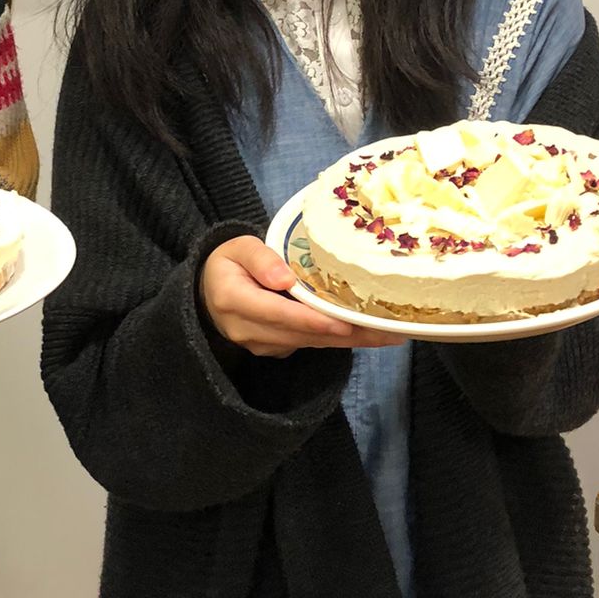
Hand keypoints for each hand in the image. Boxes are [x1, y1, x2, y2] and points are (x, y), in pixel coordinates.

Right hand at [200, 236, 411, 357]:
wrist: (209, 293)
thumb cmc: (228, 264)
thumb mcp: (237, 247)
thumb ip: (260, 259)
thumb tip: (285, 278)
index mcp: (234, 300)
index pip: (278, 314)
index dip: (313, 320)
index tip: (344, 323)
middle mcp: (247, 330)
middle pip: (303, 334)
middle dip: (346, 334)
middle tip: (388, 331)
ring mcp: (261, 345)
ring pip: (311, 343)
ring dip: (350, 341)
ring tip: (389, 334)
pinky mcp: (274, 350)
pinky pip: (309, 345)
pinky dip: (337, 339)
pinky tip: (366, 333)